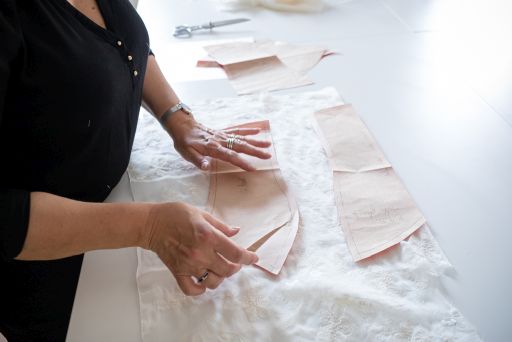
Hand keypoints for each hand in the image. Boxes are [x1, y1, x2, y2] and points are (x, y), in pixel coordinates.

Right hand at [142, 202, 258, 294]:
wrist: (151, 224)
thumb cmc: (176, 214)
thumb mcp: (202, 214)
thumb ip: (221, 226)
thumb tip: (236, 232)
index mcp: (208, 236)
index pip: (235, 253)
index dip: (248, 258)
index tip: (253, 258)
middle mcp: (200, 253)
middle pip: (227, 270)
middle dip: (236, 268)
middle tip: (235, 263)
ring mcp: (189, 265)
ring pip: (212, 281)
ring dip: (220, 277)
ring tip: (219, 269)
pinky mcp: (178, 272)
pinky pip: (192, 289)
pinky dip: (200, 290)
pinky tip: (204, 281)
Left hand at [166, 113, 271, 170]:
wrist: (182, 126)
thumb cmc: (184, 142)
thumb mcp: (187, 154)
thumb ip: (198, 160)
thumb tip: (206, 166)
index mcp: (213, 148)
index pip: (230, 156)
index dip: (242, 162)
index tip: (253, 168)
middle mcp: (220, 140)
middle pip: (240, 146)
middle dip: (255, 151)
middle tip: (268, 156)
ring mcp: (223, 135)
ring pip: (241, 138)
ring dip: (255, 142)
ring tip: (268, 144)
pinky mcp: (222, 131)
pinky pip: (237, 130)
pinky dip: (247, 130)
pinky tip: (258, 130)